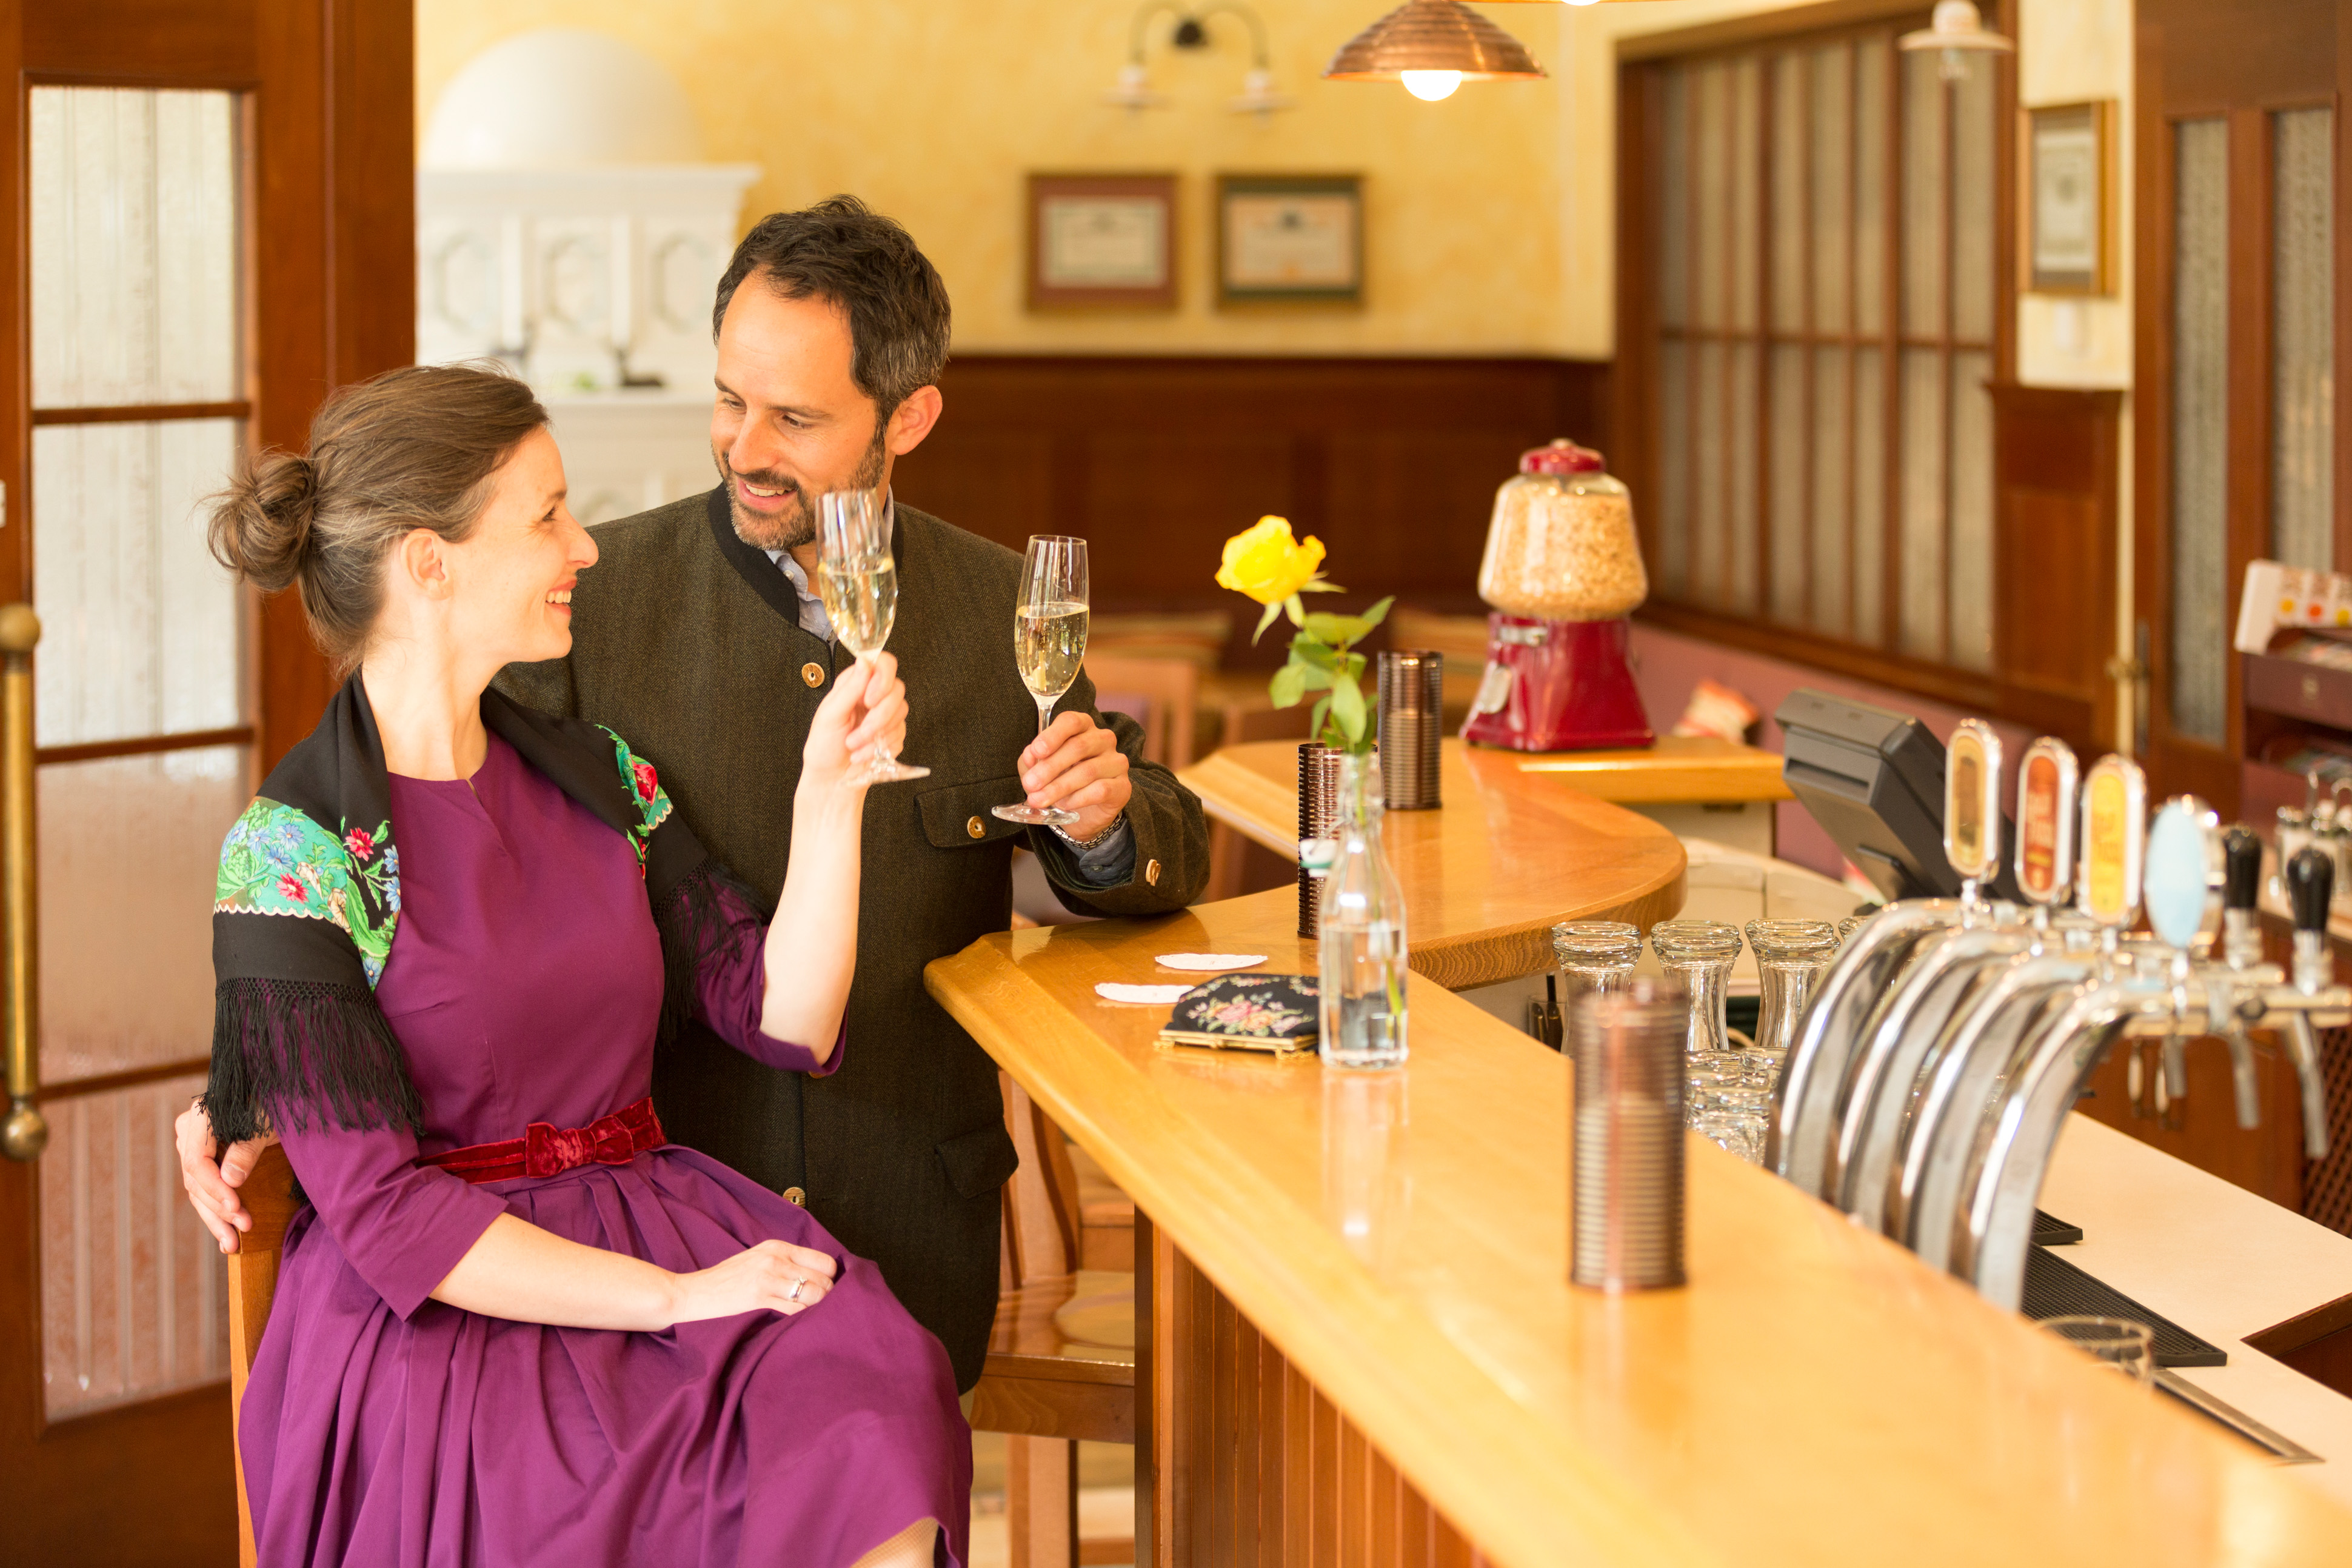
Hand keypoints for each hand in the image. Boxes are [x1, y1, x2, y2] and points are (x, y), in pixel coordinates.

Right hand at [175, 1100, 276, 1255]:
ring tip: (233, 1245)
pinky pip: (204, 1191)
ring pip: (197, 1191)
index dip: (215, 1188)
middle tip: (245, 1227)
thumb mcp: (267, 1122)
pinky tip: (226, 1238)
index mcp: (201, 1116)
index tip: (236, 1207)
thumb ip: (247, 1148)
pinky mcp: (203, 1161)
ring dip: (216, 1219)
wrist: (280, 1094)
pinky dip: (216, 1213)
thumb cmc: (277, 1103)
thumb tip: (230, 1180)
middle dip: (220, 1208)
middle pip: (195, 1180)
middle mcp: (189, 1132)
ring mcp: (192, 1147)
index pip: (196, 1161)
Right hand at [666, 1238, 839, 1324]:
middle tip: (818, 1309)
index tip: (824, 1292)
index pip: (824, 1261)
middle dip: (826, 1297)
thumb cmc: (726, 1281)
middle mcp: (776, 1258)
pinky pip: (796, 1310)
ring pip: (815, 1294)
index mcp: (777, 1247)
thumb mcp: (757, 1260)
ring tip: (808, 1317)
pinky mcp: (759, 1297)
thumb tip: (816, 1279)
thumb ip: (784, 1264)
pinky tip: (795, 1323)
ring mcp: (768, 1277)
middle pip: (824, 1279)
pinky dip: (802, 1318)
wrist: (692, 1293)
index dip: (829, 1280)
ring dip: (817, 1309)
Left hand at [800, 652, 907, 793]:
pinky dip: (880, 748)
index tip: (869, 699)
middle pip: (896, 689)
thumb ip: (849, 688)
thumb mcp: (830, 715)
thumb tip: (865, 661)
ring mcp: (884, 716)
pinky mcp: (893, 735)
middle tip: (858, 733)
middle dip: (878, 717)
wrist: (832, 780)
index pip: (882, 664)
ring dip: (876, 735)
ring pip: (901, 712)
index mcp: (854, 685)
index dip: (882, 678)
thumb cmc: (823, 747)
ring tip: (854, 746)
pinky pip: (900, 735)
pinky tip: (863, 754)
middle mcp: (871, 696)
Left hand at [1020, 711, 1131, 840]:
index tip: (1036, 751)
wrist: (1085, 813)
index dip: (1052, 735)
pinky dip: (1078, 799)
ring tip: (1039, 799)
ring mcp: (1117, 762)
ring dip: (1059, 787)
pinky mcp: (1123, 786)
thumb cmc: (1062, 780)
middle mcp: (1103, 739)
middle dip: (1049, 767)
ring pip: (1088, 770)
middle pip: (1078, 747)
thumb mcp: (1040, 768)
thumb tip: (1029, 755)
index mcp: (1083, 727)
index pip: (1071, 721)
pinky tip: (1064, 805)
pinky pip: (1101, 790)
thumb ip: (1033, 760)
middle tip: (1030, 784)